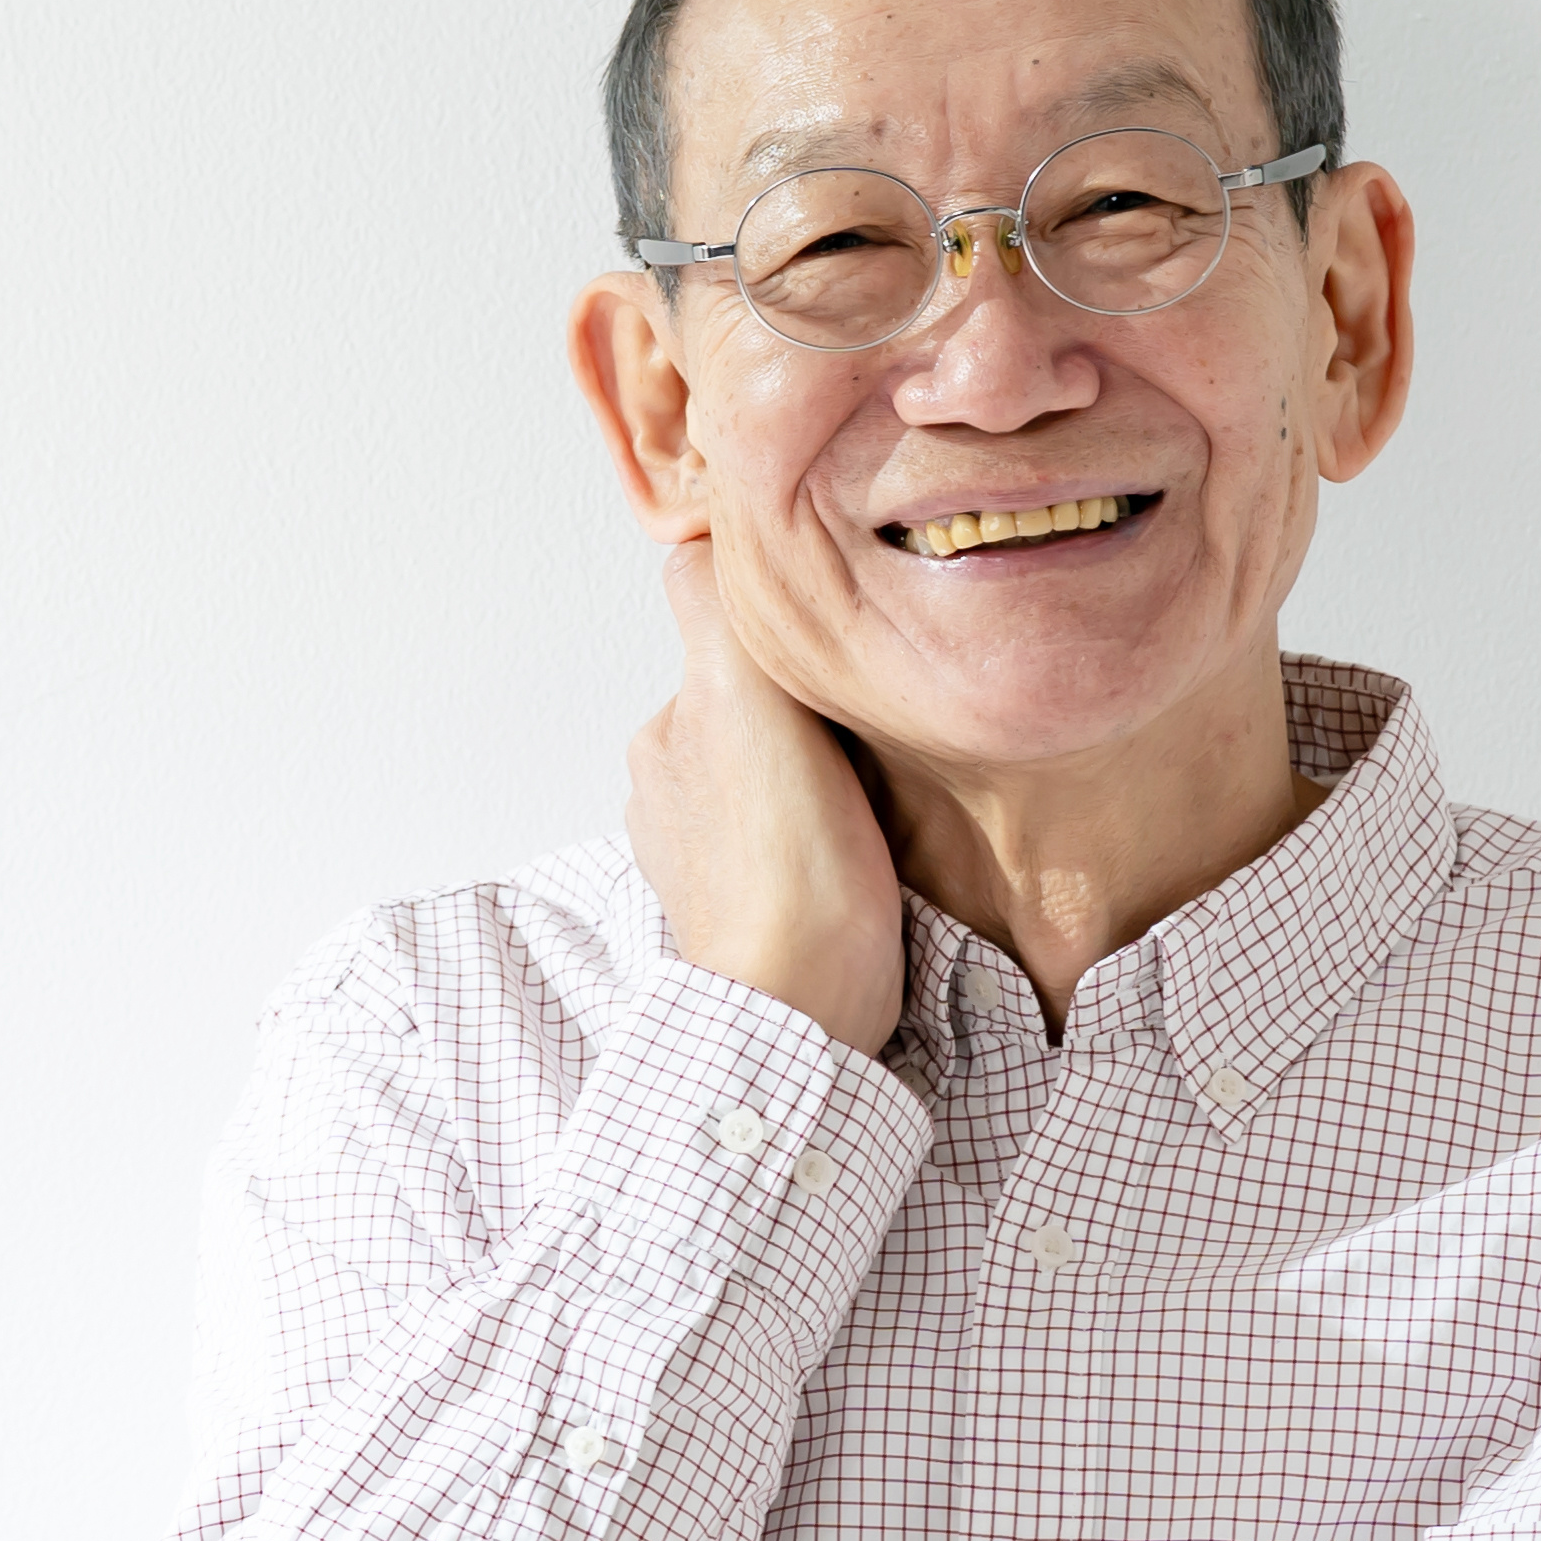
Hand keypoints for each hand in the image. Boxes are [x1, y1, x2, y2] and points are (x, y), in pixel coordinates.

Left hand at [629, 542, 903, 1057]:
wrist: (803, 1003)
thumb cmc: (785, 860)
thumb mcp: (741, 696)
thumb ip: (717, 608)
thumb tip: (701, 536)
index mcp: (666, 737)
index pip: (733, 652)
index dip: (791, 648)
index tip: (841, 655)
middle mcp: (671, 795)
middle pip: (759, 714)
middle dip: (809, 717)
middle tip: (871, 731)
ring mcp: (708, 859)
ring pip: (780, 780)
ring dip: (824, 779)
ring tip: (875, 794)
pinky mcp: (754, 912)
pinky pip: (795, 845)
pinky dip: (826, 838)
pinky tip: (863, 848)